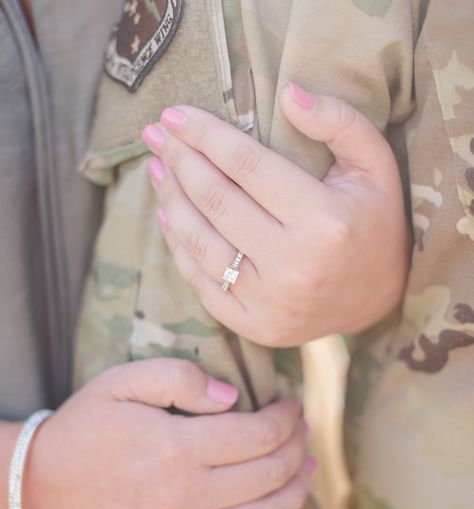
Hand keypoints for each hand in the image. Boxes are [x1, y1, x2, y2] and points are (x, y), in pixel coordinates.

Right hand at [23, 359, 311, 508]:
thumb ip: (181, 379)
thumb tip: (234, 396)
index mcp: (177, 448)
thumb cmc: (86, 429)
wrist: (43, 491)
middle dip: (297, 446)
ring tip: (305, 466)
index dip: (287, 417)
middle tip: (301, 430)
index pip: (261, 434)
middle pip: (272, 473)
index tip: (290, 405)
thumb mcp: (123, 383)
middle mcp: (188, 498)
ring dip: (298, 488)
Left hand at [142, 84, 408, 346]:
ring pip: (201, 243)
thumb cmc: (377, 222)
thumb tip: (287, 93)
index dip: (204, 135)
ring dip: (170, 201)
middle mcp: (294, 265)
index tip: (174, 115)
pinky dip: (179, 248)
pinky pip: (202, 284)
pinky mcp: (258, 326)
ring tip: (157, 169)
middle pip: (216, 201)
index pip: (246, 164)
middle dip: (179, 161)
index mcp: (324, 220)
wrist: (383, 297)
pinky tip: (167, 217)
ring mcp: (272, 302)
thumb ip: (339, 121)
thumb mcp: (375, 163)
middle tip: (156, 135)